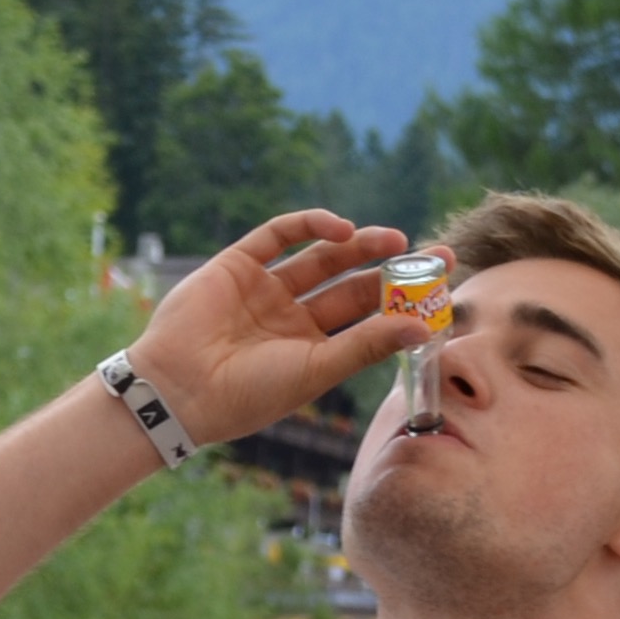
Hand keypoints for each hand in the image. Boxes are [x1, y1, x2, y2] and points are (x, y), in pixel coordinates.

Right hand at [129, 209, 421, 445]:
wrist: (178, 389)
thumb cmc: (247, 394)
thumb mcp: (316, 371)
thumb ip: (367, 345)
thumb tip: (423, 327)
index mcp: (311, 347)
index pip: (366, 316)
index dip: (403, 299)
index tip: (442, 282)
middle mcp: (290, 316)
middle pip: (350, 283)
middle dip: (390, 267)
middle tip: (433, 253)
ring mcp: (264, 288)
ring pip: (320, 257)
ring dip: (357, 245)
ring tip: (393, 240)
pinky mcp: (237, 264)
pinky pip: (277, 234)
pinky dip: (309, 225)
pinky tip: (340, 229)